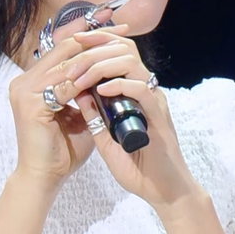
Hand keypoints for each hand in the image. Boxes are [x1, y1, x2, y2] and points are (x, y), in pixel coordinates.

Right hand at [6, 10, 125, 192]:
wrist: (45, 178)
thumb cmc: (63, 151)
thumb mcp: (80, 114)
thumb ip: (88, 94)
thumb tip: (109, 74)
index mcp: (33, 81)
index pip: (64, 49)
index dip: (91, 38)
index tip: (118, 31)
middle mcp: (24, 81)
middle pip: (64, 49)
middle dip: (97, 39)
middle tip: (123, 31)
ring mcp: (24, 91)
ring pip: (66, 64)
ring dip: (95, 57)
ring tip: (120, 49)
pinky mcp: (29, 104)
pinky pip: (63, 85)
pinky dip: (86, 80)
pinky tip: (107, 76)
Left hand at [70, 29, 202, 214]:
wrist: (163, 192)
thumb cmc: (138, 168)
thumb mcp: (105, 138)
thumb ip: (94, 115)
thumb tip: (76, 92)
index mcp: (135, 92)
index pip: (118, 52)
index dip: (96, 41)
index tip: (71, 42)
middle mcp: (147, 91)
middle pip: (124, 48)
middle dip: (94, 47)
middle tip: (70, 58)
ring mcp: (154, 101)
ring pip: (131, 63)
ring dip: (101, 65)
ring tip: (80, 77)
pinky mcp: (159, 116)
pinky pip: (142, 89)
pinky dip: (120, 85)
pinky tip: (101, 90)